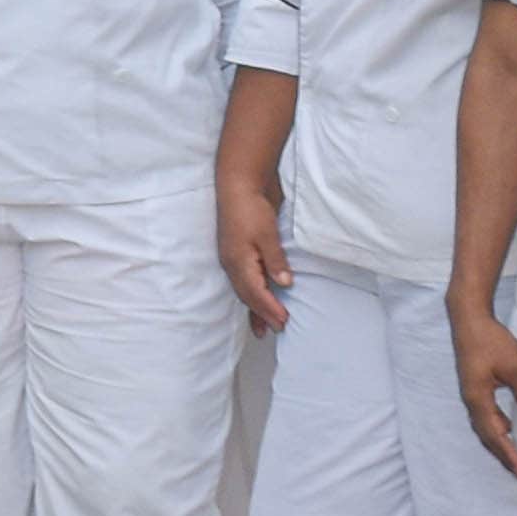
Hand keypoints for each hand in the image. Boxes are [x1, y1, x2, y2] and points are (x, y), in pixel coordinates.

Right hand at [215, 167, 293, 331]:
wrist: (237, 185)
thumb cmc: (250, 208)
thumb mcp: (267, 234)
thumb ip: (275, 261)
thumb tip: (284, 284)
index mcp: (238, 262)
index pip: (256, 293)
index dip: (270, 309)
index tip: (284, 322)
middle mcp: (232, 265)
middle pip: (247, 296)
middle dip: (261, 314)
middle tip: (277, 330)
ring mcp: (232, 259)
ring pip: (243, 291)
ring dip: (254, 309)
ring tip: (262, 327)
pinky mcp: (237, 253)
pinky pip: (243, 281)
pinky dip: (251, 295)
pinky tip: (256, 298)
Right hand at [451, 298, 516, 471]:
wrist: (468, 318)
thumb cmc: (491, 341)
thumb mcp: (514, 368)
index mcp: (478, 399)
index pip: (495, 435)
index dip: (509, 454)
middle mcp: (471, 400)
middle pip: (486, 435)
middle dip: (502, 453)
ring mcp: (470, 393)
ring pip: (484, 425)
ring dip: (498, 441)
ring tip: (513, 453)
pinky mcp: (474, 385)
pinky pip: (484, 414)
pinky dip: (496, 426)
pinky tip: (507, 425)